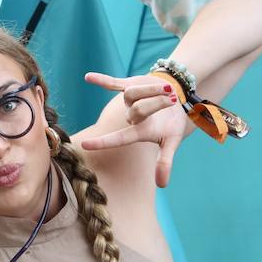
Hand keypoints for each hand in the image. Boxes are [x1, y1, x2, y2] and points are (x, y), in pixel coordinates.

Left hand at [81, 71, 187, 186]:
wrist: (176, 97)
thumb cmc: (173, 122)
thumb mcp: (172, 141)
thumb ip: (165, 161)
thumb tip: (161, 185)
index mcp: (139, 132)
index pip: (119, 138)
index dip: (103, 142)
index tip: (85, 145)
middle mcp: (129, 116)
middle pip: (136, 110)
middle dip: (156, 103)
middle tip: (172, 100)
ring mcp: (127, 100)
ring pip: (131, 93)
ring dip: (152, 89)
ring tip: (167, 90)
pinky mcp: (128, 84)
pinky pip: (112, 83)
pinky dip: (101, 80)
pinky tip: (87, 77)